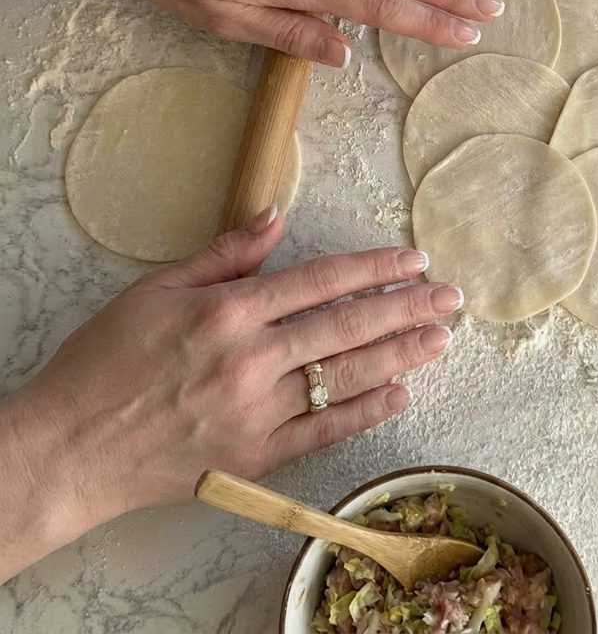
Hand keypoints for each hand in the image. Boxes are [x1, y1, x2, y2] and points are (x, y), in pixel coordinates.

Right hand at [0, 210, 459, 580]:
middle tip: (450, 297)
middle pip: (347, 326)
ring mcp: (257, 413)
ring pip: (345, 376)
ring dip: (400, 355)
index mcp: (228, 312)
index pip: (321, 281)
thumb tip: (275, 216)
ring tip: (440, 337)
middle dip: (406, 307)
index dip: (374, 267)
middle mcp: (251, 360)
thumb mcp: (156, 290)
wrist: (71, 446)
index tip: (413, 258)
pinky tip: (399, 393)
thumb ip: (224, 255)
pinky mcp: (256, 457)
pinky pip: (324, 431)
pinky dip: (364, 411)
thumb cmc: (106, 360)